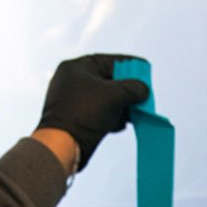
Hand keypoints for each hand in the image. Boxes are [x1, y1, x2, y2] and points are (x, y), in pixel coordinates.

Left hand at [35, 54, 150, 171]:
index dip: (128, 64)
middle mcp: (72, 82)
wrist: (62, 146)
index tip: (144, 67)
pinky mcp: (76, 119)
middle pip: (107, 80)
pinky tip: (122, 124)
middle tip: (143, 93)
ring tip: (136, 111)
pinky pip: (98, 113)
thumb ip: (133, 88)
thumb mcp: (114, 95)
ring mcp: (73, 101)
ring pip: (104, 99)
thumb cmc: (83, 113)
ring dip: (121, 105)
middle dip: (127, 89)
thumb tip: (143, 89)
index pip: (108, 61)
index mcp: (76, 68)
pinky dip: (112, 117)